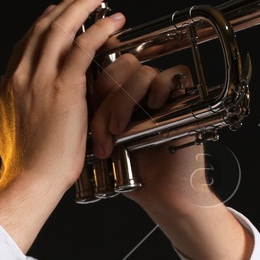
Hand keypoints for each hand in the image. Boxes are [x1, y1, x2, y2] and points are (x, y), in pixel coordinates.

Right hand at [0, 0, 125, 192]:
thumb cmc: (27, 167)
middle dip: (65, 6)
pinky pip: (83, 47)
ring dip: (82, 7)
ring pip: (61, 28)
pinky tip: (113, 22)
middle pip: (42, 27)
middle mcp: (21, 76)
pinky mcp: (63, 87)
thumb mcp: (12, 131)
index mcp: (9, 86)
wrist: (31, 181)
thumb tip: (21, 109)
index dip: (46, 22)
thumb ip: (18, 111)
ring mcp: (40, 79)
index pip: (27, 42)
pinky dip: (100, 29)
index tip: (60, 13)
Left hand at [88, 52, 212, 206]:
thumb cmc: (136, 173)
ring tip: (121, 130)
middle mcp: (143, 92)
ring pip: (142, 72)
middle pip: (123, 65)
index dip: (94, 88)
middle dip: (109, 97)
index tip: (88, 119)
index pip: (105, 70)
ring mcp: (164, 95)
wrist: (163, 194)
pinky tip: (153, 108)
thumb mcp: (106, 141)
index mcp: (122, 97)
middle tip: (107, 128)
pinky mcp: (185, 100)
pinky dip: (160, 88)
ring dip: (126, 99)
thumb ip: (95, 117)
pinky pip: (173, 75)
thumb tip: (74, 95)